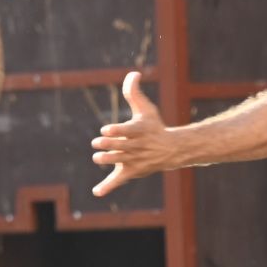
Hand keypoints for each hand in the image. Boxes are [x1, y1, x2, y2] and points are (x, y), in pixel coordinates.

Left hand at [90, 72, 174, 196]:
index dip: (116, 131)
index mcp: (139, 131)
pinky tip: (97, 192)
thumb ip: (134, 92)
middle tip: (97, 143)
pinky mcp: (131, 172)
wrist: (170, 150)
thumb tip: (133, 74)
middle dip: (109, 145)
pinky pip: (118, 181)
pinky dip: (108, 187)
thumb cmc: (154, 127)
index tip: (105, 129)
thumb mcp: (146, 109)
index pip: (126, 131)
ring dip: (108, 160)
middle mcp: (136, 146)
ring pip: (119, 162)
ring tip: (98, 158)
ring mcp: (133, 160)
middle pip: (121, 146)